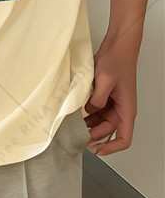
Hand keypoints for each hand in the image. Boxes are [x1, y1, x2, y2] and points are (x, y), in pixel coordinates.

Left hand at [84, 37, 139, 154]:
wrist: (116, 47)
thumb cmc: (117, 61)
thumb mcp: (105, 80)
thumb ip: (97, 99)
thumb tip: (89, 111)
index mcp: (127, 109)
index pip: (124, 138)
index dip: (111, 148)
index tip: (96, 150)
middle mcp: (120, 109)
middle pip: (107, 132)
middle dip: (92, 137)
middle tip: (74, 137)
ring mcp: (111, 103)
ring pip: (99, 123)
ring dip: (87, 125)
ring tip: (71, 126)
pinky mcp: (103, 97)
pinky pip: (94, 111)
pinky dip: (84, 114)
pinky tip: (73, 113)